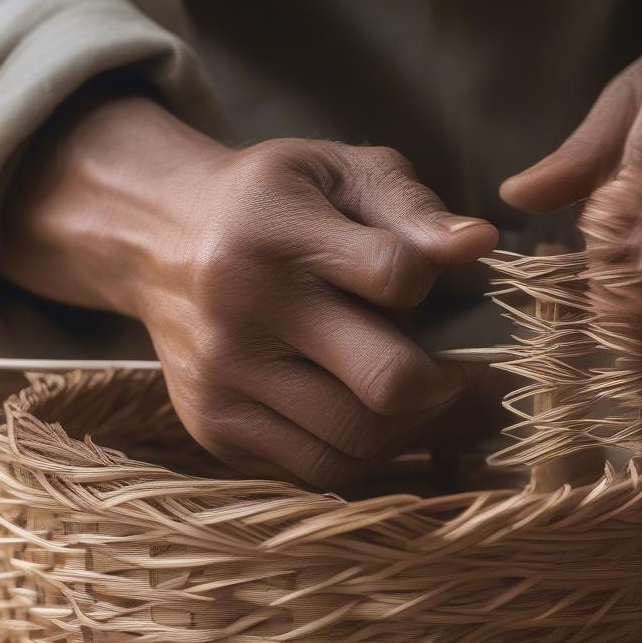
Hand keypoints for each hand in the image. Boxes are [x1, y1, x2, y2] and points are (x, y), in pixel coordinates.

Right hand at [2, 91, 497, 486]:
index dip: (439, 281)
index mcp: (280, 236)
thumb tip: (481, 244)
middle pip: (387, 382)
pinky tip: (372, 418)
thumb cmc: (272, 203)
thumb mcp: (339, 173)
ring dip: (410, 427)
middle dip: (445, 383)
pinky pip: (318, 469)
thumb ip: (412, 207)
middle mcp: (246, 313)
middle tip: (456, 371)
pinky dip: (364, 454)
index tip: (435, 285)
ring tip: (418, 396)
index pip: (397, 274)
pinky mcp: (215, 428)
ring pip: (358, 441)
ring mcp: (226, 380)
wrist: (160, 241)